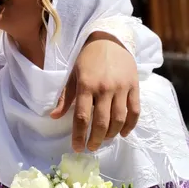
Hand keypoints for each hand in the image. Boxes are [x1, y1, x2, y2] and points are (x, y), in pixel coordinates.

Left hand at [51, 33, 139, 151]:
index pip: (82, 117)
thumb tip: (54, 116)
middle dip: (96, 139)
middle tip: (92, 147)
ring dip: (112, 134)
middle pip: (101, 122)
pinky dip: (130, 125)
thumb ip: (65, 97)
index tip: (77, 148)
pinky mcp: (134, 86)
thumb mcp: (73, 74)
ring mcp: (121, 87)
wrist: (110, 39)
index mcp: (86, 85)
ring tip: (105, 139)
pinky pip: (135, 111)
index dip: (79, 135)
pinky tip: (123, 133)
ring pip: (119, 119)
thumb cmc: (88, 58)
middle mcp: (104, 88)